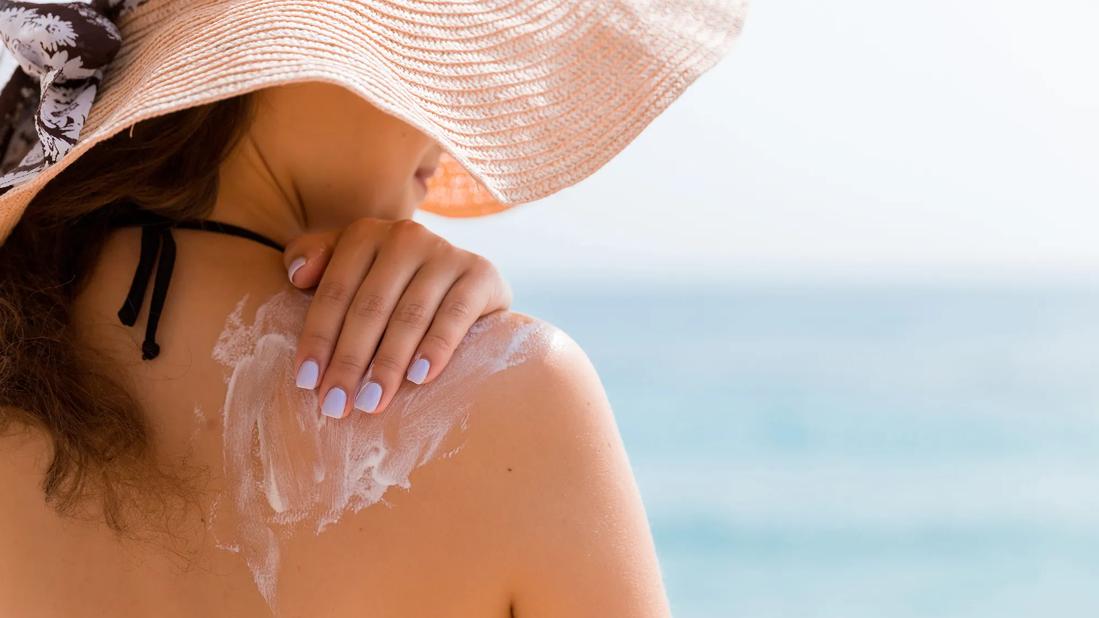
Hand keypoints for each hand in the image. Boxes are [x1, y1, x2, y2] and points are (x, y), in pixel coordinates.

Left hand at [282, 217, 512, 418]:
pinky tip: (420, 377)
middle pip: (370, 308)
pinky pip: (454, 316)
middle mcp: (406, 236)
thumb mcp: (351, 267)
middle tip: (336, 405)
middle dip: (348, 362)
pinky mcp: (480, 274)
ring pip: (409, 316)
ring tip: (371, 403)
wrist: (467, 283)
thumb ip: (315, 260)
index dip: (318, 338)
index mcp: (366, 234)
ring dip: (388, 365)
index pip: (336, 292)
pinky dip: (436, 348)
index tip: (306, 383)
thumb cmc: (393, 285)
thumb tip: (297, 277)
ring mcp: (446, 253)